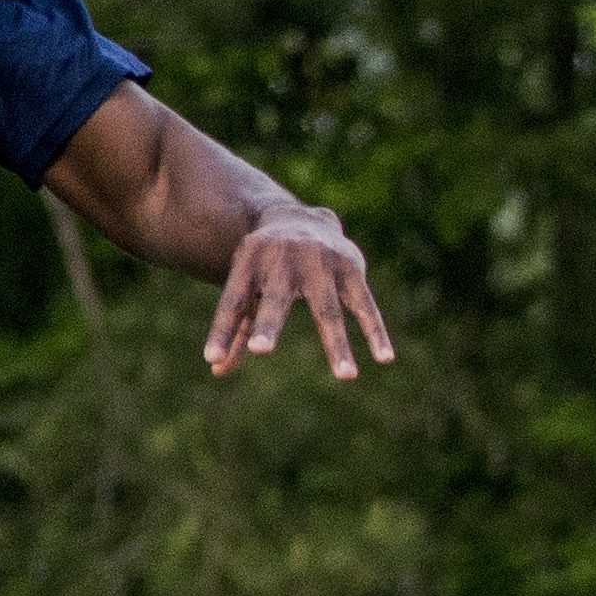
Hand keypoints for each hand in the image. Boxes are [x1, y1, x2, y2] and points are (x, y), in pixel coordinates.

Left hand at [206, 206, 392, 381]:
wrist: (300, 218)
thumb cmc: (265, 265)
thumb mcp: (246, 288)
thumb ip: (234, 327)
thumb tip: (216, 370)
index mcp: (249, 264)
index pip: (233, 300)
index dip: (221, 329)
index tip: (211, 357)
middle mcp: (283, 260)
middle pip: (276, 298)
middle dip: (268, 323)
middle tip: (259, 351)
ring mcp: (320, 262)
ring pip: (328, 309)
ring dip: (337, 343)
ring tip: (346, 377)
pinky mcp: (350, 268)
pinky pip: (365, 305)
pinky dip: (375, 331)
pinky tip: (385, 358)